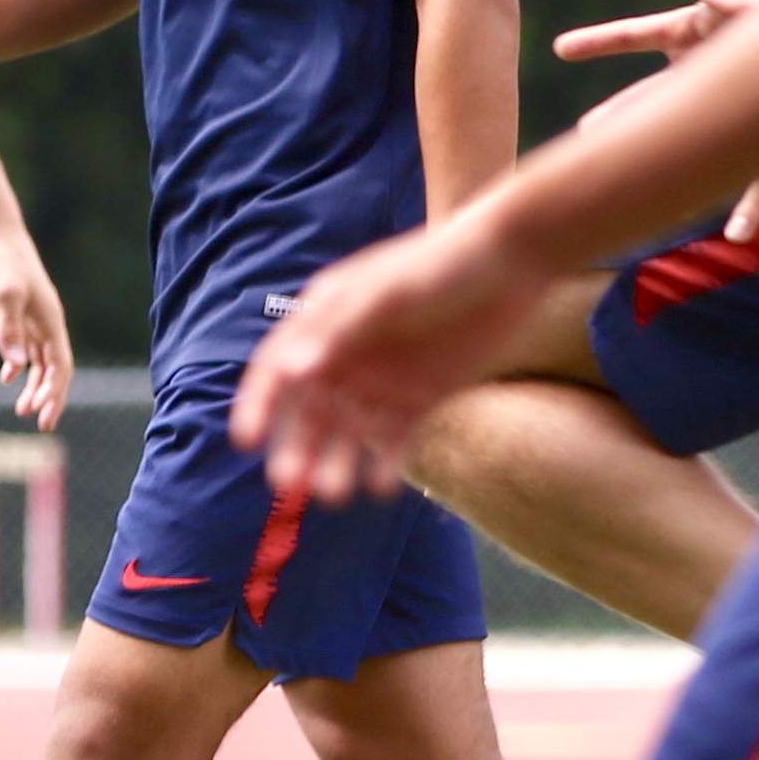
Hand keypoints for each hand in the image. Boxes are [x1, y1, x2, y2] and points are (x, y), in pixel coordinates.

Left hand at [0, 223, 73, 426]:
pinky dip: (18, 364)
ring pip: (40, 360)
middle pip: (54, 369)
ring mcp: (33, 317)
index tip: (45, 418)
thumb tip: (17, 366)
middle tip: (40, 425)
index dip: (55, 394)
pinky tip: (7, 377)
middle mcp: (46, 322)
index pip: (60, 367)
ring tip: (21, 410)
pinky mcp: (17, 312)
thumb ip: (9, 328)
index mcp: (50, 321)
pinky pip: (24, 346)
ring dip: (34, 385)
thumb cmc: (1, 259)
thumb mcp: (4, 293)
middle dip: (50, 397)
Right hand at [231, 214, 529, 502]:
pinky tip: (380, 487)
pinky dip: (386, 464)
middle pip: (309, 412)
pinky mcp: (422, 397)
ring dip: (336, 463)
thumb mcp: (384, 293)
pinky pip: (397, 440)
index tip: (247, 441)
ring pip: (348, 433)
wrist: (511, 264)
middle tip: (290, 485)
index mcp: (322, 325)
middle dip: (296, 448)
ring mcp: (382, 380)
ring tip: (335, 495)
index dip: (258, 405)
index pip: (276, 371)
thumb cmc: (438, 266)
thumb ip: (338, 331)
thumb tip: (291, 372)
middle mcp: (345, 358)